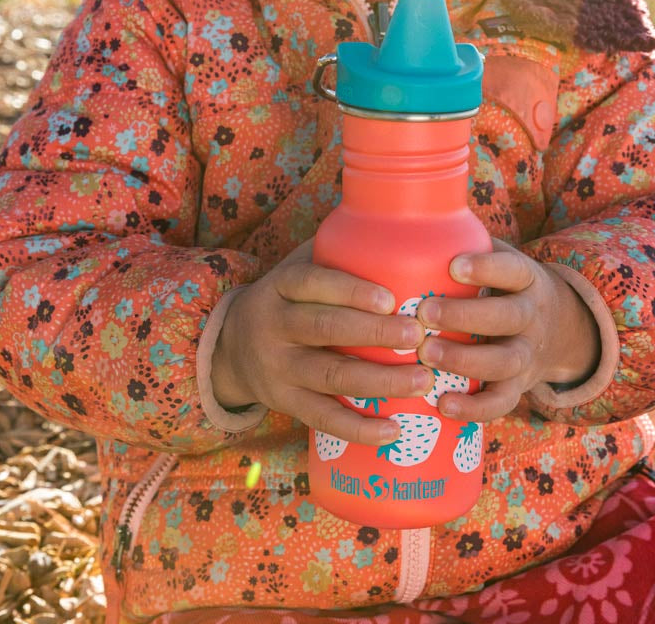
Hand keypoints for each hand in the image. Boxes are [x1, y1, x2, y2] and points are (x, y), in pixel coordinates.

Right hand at [211, 239, 434, 444]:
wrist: (231, 349)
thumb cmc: (287, 300)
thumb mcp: (295, 269)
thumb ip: (333, 252)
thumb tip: (397, 225)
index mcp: (280, 286)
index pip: (312, 283)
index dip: (350, 290)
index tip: (391, 298)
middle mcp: (274, 326)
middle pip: (325, 329)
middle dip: (374, 334)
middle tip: (418, 336)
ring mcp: (278, 368)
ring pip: (330, 376)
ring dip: (379, 381)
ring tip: (423, 381)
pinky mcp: (285, 403)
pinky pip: (323, 418)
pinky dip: (358, 427)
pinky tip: (393, 430)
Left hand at [414, 238, 600, 422]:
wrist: (558, 329)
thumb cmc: (506, 285)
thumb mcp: (501, 259)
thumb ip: (468, 242)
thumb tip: (414, 213)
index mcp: (526, 279)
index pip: (512, 270)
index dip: (486, 268)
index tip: (453, 264)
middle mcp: (532, 316)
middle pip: (506, 317)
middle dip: (464, 316)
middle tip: (424, 312)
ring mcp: (528, 354)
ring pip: (504, 361)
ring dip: (465, 360)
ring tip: (426, 354)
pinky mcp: (519, 386)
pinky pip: (502, 402)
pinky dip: (475, 408)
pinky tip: (443, 405)